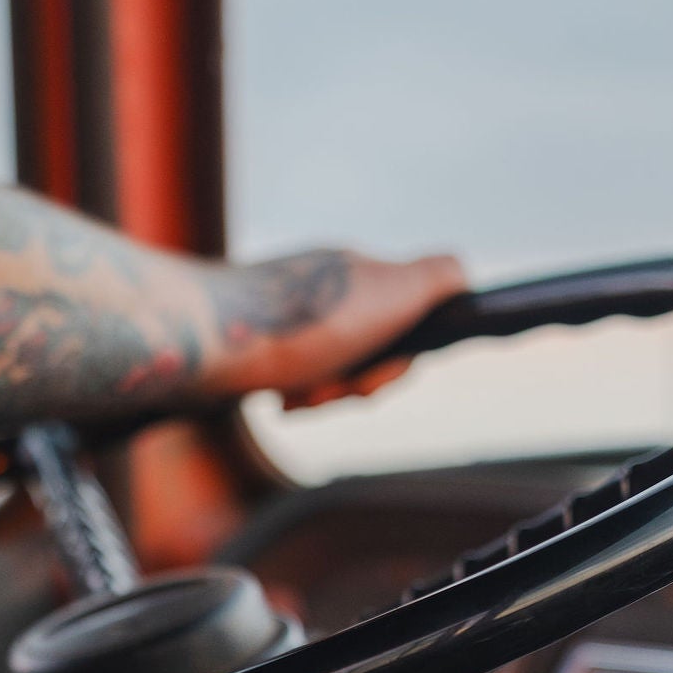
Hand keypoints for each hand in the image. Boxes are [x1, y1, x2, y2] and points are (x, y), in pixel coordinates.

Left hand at [206, 249, 467, 410]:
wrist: (208, 341)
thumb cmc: (303, 323)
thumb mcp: (393, 290)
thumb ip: (439, 278)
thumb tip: (464, 277)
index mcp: (359, 274)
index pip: (405, 326)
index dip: (398, 362)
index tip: (375, 377)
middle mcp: (325, 288)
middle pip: (365, 353)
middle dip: (356, 384)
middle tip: (331, 388)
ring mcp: (287, 316)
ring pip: (326, 372)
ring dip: (321, 395)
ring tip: (298, 394)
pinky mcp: (253, 342)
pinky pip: (287, 378)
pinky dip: (289, 395)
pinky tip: (275, 398)